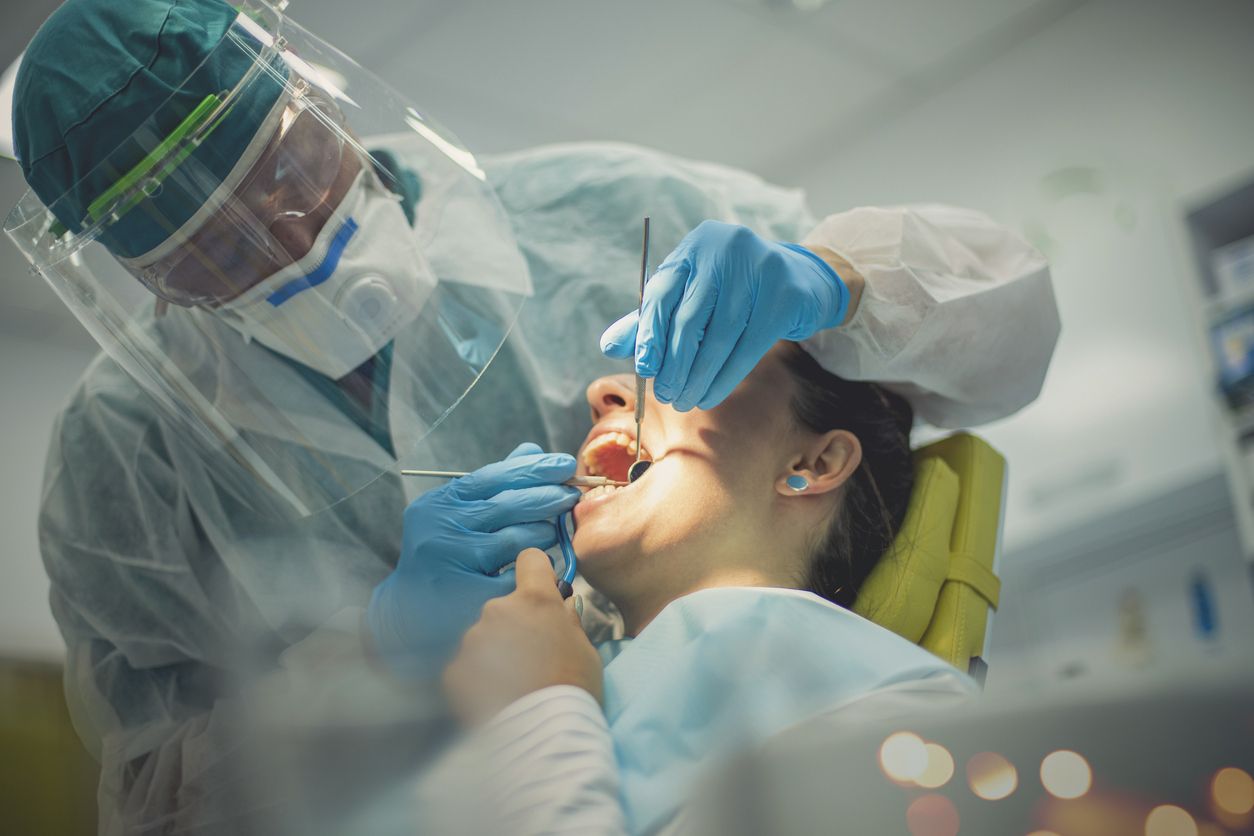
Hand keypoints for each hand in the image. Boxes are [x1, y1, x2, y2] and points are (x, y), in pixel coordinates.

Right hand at [366, 443, 579, 676]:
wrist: (413, 613)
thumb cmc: (446, 555)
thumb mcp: (459, 515)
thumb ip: (494, 484)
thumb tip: (531, 450)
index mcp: (439, 504)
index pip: (494, 476)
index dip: (534, 469)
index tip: (565, 463)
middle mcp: (440, 529)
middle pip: (508, 505)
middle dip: (548, 497)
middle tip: (571, 495)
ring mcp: (451, 564)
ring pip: (516, 541)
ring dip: (542, 534)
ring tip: (551, 533)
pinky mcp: (466, 596)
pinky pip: (516, 576)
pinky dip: (532, 570)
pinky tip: (538, 568)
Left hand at [443, 549, 602, 725]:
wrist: (543, 735)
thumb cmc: (574, 689)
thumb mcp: (585, 649)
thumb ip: (568, 621)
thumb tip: (561, 607)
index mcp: (534, 600)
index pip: (529, 561)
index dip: (536, 571)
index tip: (540, 586)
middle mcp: (498, 610)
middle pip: (505, 606)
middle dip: (515, 625)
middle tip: (531, 658)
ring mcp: (472, 640)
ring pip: (484, 637)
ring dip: (496, 653)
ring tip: (514, 685)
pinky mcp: (455, 670)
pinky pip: (467, 666)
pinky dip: (478, 679)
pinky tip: (496, 699)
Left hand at [600, 220, 848, 410]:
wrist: (800, 281)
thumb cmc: (733, 292)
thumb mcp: (691, 297)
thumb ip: (651, 319)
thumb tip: (609, 346)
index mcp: (695, 246)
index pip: (662, 292)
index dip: (649, 334)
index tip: (643, 369)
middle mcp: (726, 249)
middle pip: (690, 318)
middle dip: (674, 363)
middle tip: (667, 395)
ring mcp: (759, 268)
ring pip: (720, 336)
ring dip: (699, 376)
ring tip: (687, 400)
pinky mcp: (785, 294)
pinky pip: (749, 345)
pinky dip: (726, 376)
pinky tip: (711, 394)